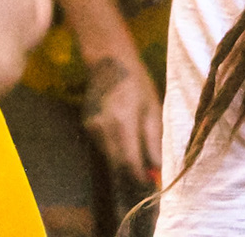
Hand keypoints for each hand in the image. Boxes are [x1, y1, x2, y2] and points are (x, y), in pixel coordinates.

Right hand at [84, 56, 163, 183]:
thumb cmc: (137, 82)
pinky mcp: (87, 127)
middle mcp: (103, 129)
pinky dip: (116, 149)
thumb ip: (153, 139)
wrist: (108, 63)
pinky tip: (126, 139)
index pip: (129, 162)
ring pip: (109, 157)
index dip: (140, 176)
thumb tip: (157, 166)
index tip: (152, 181)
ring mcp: (92, 129)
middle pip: (117, 164)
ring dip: (124, 161)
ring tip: (140, 155)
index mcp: (123, 122)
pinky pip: (103, 147)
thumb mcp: (152, 108)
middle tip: (148, 173)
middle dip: (133, 173)